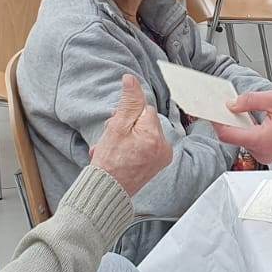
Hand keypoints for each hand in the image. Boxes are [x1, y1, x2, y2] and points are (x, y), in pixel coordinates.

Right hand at [89, 74, 171, 196]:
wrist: (107, 191)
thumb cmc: (109, 163)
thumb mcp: (116, 127)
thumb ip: (128, 102)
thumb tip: (131, 79)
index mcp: (155, 136)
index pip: (144, 110)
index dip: (127, 116)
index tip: (116, 128)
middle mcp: (164, 147)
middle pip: (145, 121)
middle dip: (127, 126)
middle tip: (113, 140)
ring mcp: (162, 157)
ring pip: (145, 133)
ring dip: (128, 137)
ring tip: (114, 149)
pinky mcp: (158, 164)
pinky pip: (147, 145)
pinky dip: (134, 147)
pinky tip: (121, 155)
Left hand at [210, 90, 271, 164]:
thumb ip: (250, 101)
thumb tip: (232, 104)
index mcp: (259, 140)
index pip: (226, 134)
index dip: (216, 122)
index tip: (210, 112)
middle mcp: (260, 151)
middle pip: (233, 136)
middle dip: (229, 120)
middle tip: (228, 105)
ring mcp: (264, 155)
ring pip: (242, 139)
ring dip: (241, 125)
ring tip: (248, 111)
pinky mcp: (268, 154)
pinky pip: (252, 142)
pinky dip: (250, 130)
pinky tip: (256, 119)